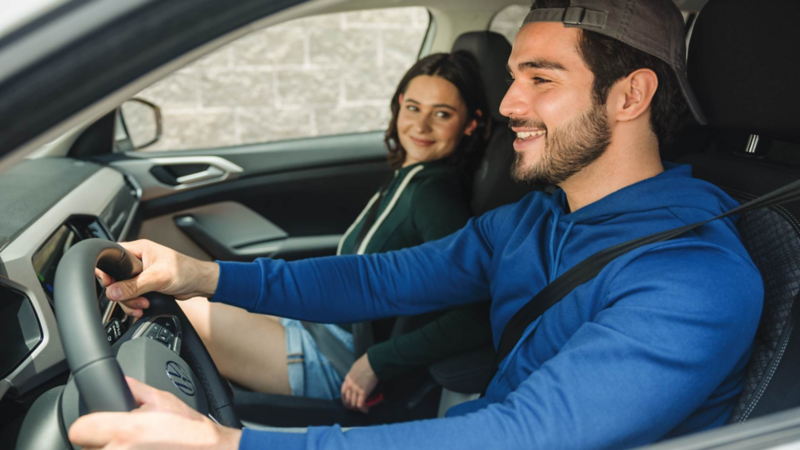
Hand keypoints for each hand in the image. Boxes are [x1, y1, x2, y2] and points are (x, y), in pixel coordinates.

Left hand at [68, 376, 240, 448]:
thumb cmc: (193, 432)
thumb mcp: (165, 400)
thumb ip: (135, 390)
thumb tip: (122, 382)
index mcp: (125, 430)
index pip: (79, 430)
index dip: (88, 427)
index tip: (96, 429)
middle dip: (103, 444)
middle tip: (126, 441)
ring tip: (137, 448)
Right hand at [96, 240, 219, 317]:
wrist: (199, 283)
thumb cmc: (186, 271)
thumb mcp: (158, 277)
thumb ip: (134, 285)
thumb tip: (113, 291)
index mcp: (138, 250)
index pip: (112, 258)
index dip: (107, 272)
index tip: (110, 285)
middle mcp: (137, 261)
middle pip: (115, 279)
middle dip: (123, 294)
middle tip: (136, 298)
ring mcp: (140, 275)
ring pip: (122, 291)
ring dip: (130, 302)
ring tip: (143, 305)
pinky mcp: (144, 286)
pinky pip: (131, 297)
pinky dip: (135, 305)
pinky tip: (143, 308)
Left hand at [341, 353, 378, 412]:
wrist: (373, 362)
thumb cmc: (366, 362)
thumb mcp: (355, 368)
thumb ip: (354, 374)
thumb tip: (357, 377)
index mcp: (347, 379)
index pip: (343, 392)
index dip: (345, 399)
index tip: (349, 402)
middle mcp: (350, 385)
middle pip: (347, 399)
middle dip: (350, 406)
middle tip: (355, 408)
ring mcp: (356, 389)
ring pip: (353, 403)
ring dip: (357, 408)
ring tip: (362, 409)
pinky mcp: (363, 392)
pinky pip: (360, 404)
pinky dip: (363, 409)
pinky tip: (366, 410)